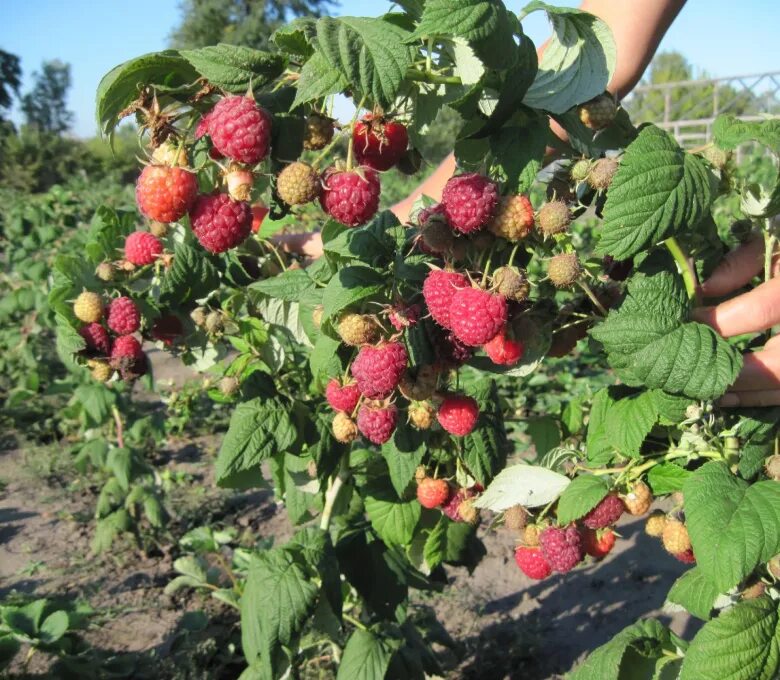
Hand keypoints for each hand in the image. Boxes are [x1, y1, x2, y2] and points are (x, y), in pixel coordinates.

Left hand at [693, 234, 779, 405]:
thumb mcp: (776, 243)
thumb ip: (742, 263)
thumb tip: (703, 290)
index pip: (763, 309)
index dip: (722, 320)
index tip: (688, 321)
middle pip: (778, 362)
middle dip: (733, 369)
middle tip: (692, 368)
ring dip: (746, 392)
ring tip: (706, 391)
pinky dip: (761, 397)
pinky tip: (729, 397)